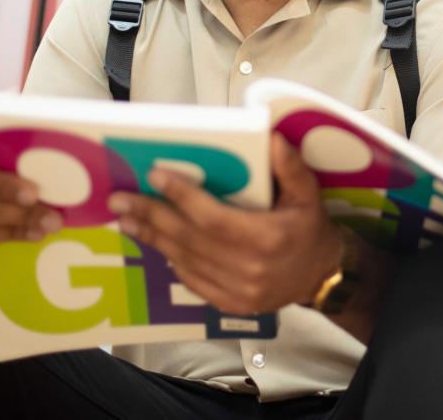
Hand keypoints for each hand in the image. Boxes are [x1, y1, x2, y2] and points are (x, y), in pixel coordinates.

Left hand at [109, 134, 342, 313]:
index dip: (182, 195)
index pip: (212, 216)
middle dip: (152, 215)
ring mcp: (237, 291)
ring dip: (153, 238)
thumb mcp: (309, 194)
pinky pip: (192, 281)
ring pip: (185, 260)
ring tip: (127, 220)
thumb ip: (291, 167)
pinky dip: (172, 260)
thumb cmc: (310, 229)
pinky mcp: (230, 305)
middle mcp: (248, 267)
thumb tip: (273, 139)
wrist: (322, 276)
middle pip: (189, 238)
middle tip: (120, 200)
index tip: (156, 175)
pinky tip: (156, 243)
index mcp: (266, 237)